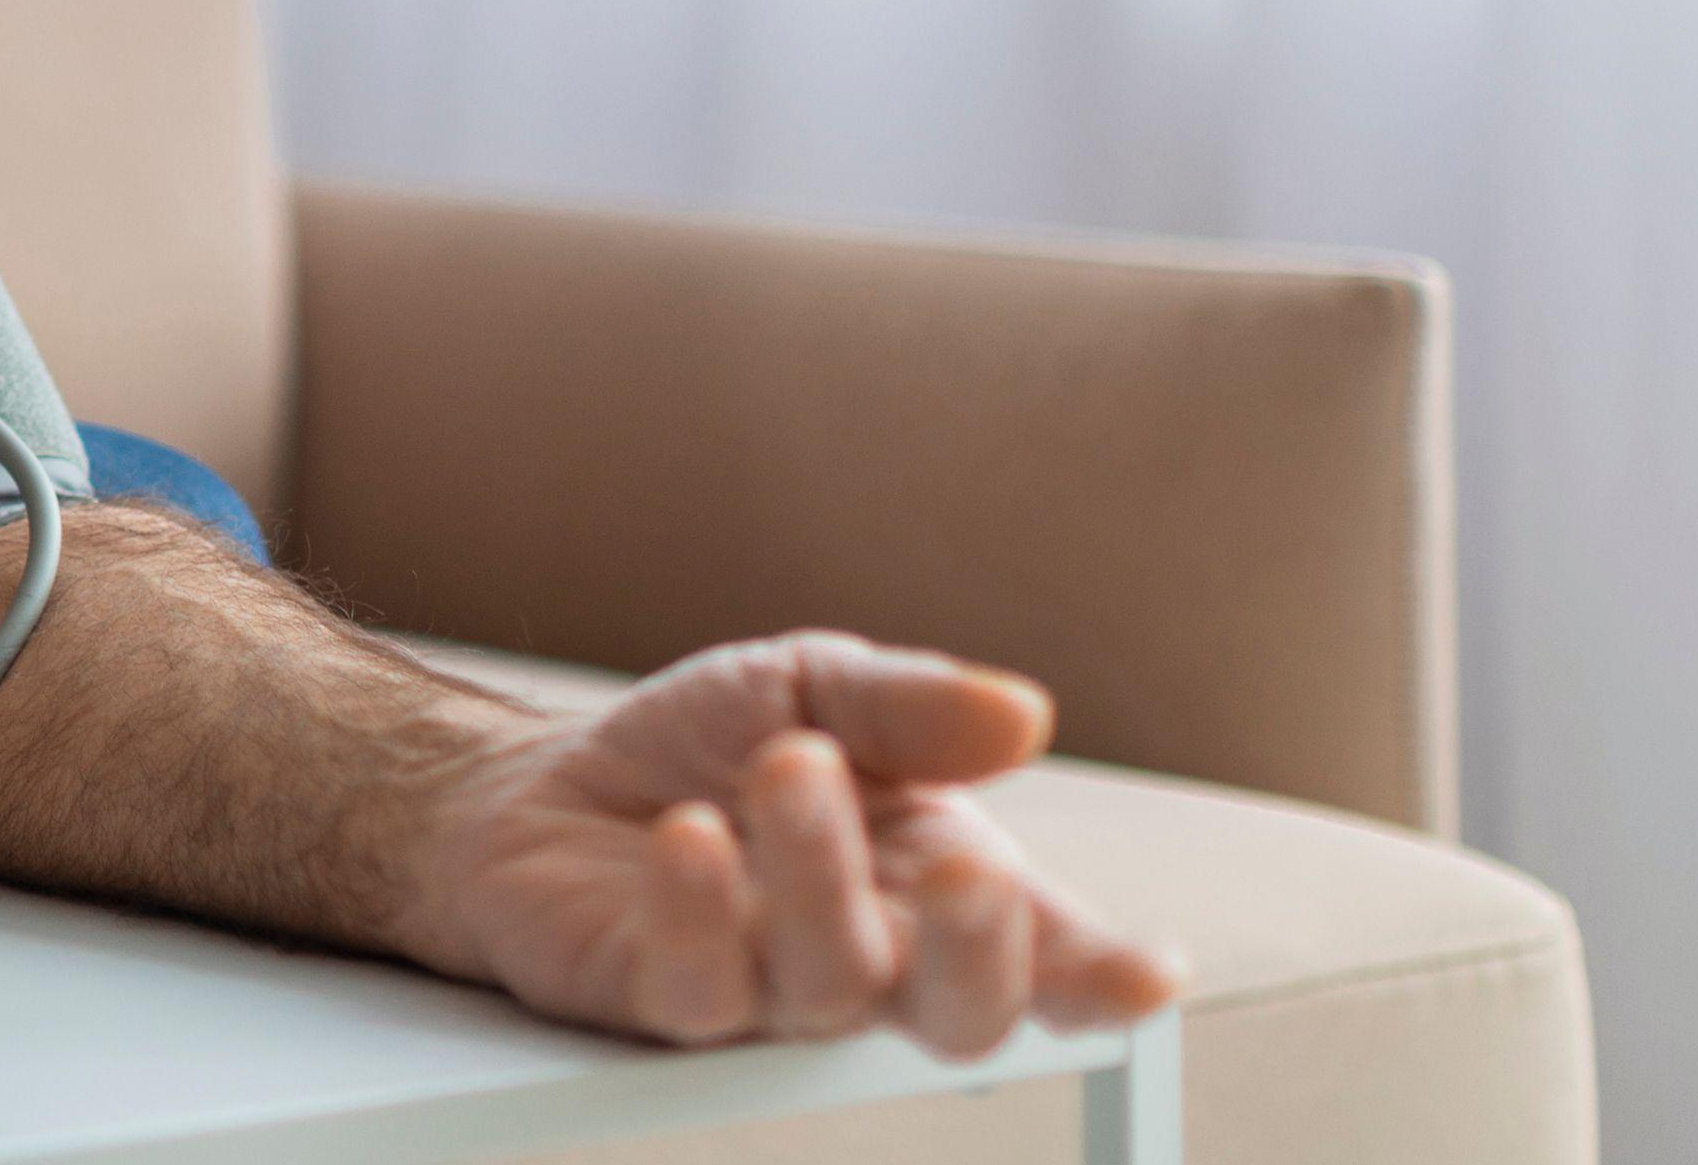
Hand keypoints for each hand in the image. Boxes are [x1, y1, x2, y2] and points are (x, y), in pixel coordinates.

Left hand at [393, 632, 1186, 1055]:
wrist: (547, 776)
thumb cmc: (708, 745)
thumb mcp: (816, 686)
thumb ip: (914, 705)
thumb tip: (1025, 713)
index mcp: (936, 884)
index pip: (1045, 958)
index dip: (1103, 979)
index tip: (1150, 975)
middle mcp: (871, 956)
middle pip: (959, 1011)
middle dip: (982, 950)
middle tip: (969, 865)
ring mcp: (769, 993)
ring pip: (831, 986)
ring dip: (819, 873)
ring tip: (788, 764)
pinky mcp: (664, 1000)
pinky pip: (701, 990)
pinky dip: (701, 911)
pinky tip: (689, 836)